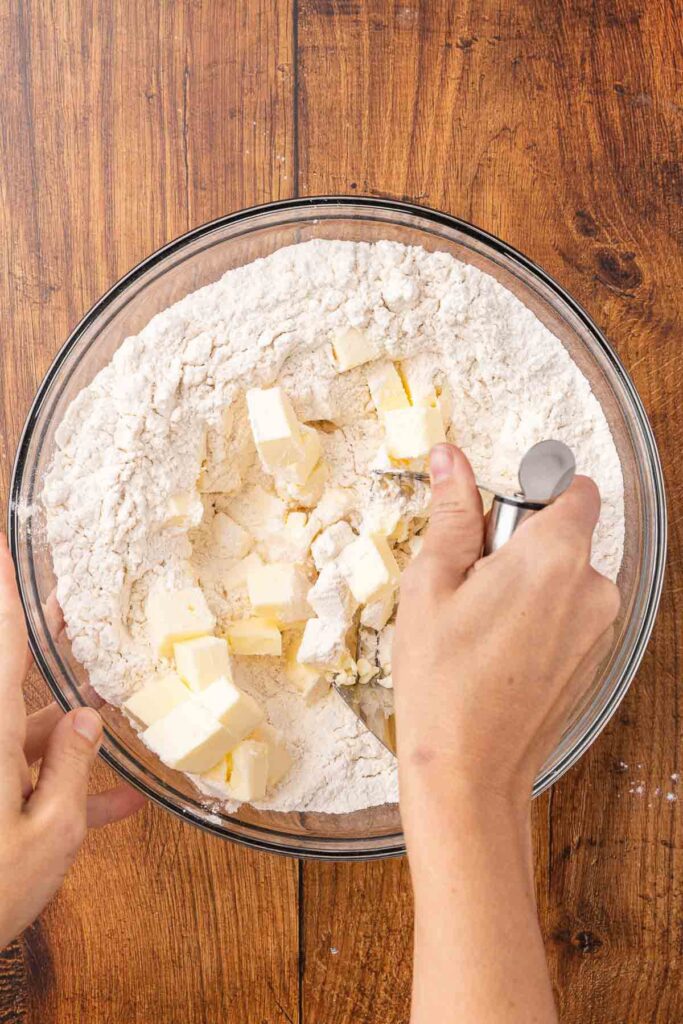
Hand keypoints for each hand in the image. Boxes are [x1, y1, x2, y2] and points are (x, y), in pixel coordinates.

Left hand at [0, 535, 144, 948]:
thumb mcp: (47, 836)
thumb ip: (70, 771)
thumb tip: (87, 718)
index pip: (2, 644)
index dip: (6, 593)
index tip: (6, 548)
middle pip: (15, 674)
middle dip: (44, 642)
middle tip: (71, 608)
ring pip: (29, 730)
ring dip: (68, 729)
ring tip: (114, 718)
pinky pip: (27, 775)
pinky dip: (63, 784)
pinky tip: (118, 804)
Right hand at [394, 444, 620, 1023]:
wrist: (468, 770)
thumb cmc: (441, 677)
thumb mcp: (432, 582)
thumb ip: (453, 512)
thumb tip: (451, 458)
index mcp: (555, 556)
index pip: (573, 489)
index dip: (534, 492)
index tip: (496, 520)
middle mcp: (593, 587)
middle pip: (566, 535)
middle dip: (522, 545)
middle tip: (471, 586)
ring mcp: (600, 629)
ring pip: (566, 578)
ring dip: (530, 585)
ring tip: (481, 626)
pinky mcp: (595, 660)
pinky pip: (570, 615)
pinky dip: (541, 619)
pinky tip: (500, 653)